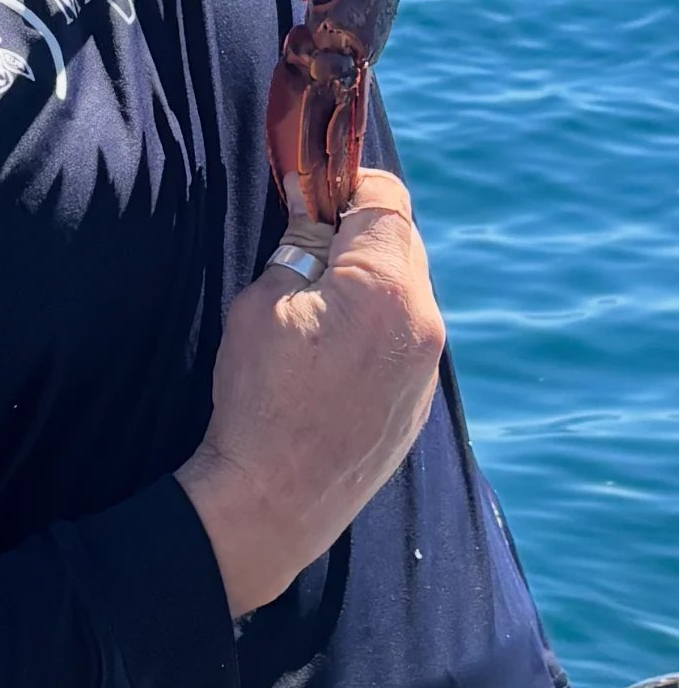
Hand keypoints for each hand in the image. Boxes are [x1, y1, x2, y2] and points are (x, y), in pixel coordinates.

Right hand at [176, 169, 444, 617]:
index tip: (316, 194)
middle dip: (359, 233)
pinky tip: (334, 354)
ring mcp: (427, 366)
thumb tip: (315, 211)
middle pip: (402, 241)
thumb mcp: (263, 300)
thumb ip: (300, 246)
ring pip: (407, 289)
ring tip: (319, 307)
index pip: (386, 197)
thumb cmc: (260, 395)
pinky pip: (407, 336)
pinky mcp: (420, 400)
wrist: (274, 503)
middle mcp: (422, 321)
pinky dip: (377, 326)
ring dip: (370, 282)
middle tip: (310, 248)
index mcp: (384, 287)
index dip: (349, 184)